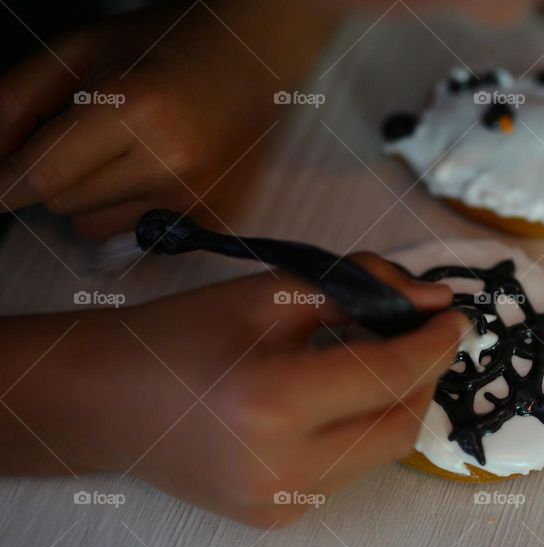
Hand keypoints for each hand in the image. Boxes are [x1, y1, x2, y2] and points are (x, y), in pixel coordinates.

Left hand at [0, 1, 335, 239]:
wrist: (253, 61)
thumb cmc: (163, 46)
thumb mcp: (81, 50)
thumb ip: (18, 101)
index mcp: (135, 109)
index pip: (41, 175)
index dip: (5, 183)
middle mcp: (170, 163)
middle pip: (62, 203)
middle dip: (60, 174)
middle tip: (92, 138)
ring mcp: (197, 198)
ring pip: (94, 228)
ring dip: (94, 198)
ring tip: (130, 155)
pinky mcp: (212, 219)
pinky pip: (135, 238)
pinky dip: (131, 212)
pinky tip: (158, 175)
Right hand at [0, 255, 467, 526]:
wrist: (108, 400)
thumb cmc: (183, 333)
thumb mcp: (270, 294)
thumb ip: (359, 291)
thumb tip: (432, 298)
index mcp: (275, 401)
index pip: (389, 374)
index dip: (434, 343)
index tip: (454, 315)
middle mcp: (285, 467)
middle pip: (400, 425)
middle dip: (426, 377)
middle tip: (425, 336)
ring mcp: (281, 503)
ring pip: (381, 453)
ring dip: (398, 404)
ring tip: (385, 361)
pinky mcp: (278, 518)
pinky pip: (350, 472)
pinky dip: (364, 432)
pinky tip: (346, 399)